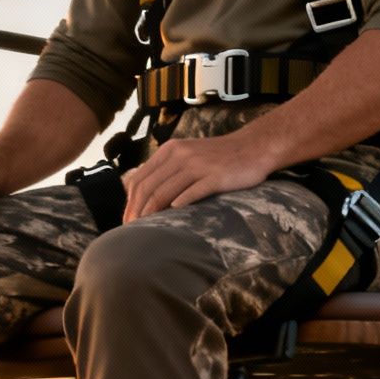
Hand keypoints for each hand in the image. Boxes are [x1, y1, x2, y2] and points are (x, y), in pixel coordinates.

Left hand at [122, 134, 274, 220]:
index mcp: (169, 151)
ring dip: (152, 213)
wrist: (253, 147)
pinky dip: (180, 204)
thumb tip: (139, 192)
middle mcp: (180, 155)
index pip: (139, 179)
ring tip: (146, 230)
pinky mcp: (215, 176)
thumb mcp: (187, 154)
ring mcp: (197, 165)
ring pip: (165, 192)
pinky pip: (192, 192)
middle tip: (131, 231)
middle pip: (148, 187)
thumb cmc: (218, 157)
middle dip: (136, 211)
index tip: (126, 221)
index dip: (129, 202)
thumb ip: (165, 169)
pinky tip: (172, 215)